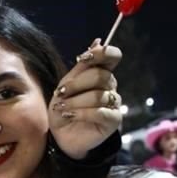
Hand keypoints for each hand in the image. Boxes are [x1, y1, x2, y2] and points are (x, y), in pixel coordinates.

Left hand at [47, 41, 122, 158]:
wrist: (62, 136)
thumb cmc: (64, 108)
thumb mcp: (67, 85)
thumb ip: (81, 67)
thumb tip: (98, 41)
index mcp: (101, 74)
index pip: (112, 56)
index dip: (100, 53)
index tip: (82, 59)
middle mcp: (110, 86)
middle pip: (100, 76)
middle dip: (77, 84)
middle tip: (61, 93)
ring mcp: (114, 103)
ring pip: (98, 95)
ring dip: (75, 102)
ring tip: (62, 108)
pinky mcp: (114, 120)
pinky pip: (101, 112)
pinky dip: (82, 113)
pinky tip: (70, 116)